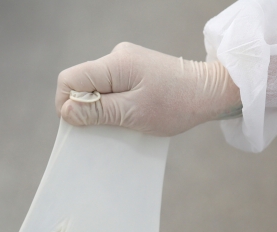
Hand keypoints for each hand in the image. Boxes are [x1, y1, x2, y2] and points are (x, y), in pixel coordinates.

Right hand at [55, 42, 240, 136]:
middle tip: (104, 129)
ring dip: (102, 109)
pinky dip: (115, 106)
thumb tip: (66, 111)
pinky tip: (129, 118)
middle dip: (85, 109)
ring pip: (97, 88)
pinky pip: (112, 89)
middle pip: (82, 83)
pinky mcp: (135, 72)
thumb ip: (98, 111)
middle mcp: (117, 58)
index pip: (70, 79)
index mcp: (115, 64)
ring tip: (121, 125)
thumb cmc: (177, 104)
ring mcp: (127, 64)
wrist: (210, 93)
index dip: (66, 103)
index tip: (79, 125)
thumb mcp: (133, 114)